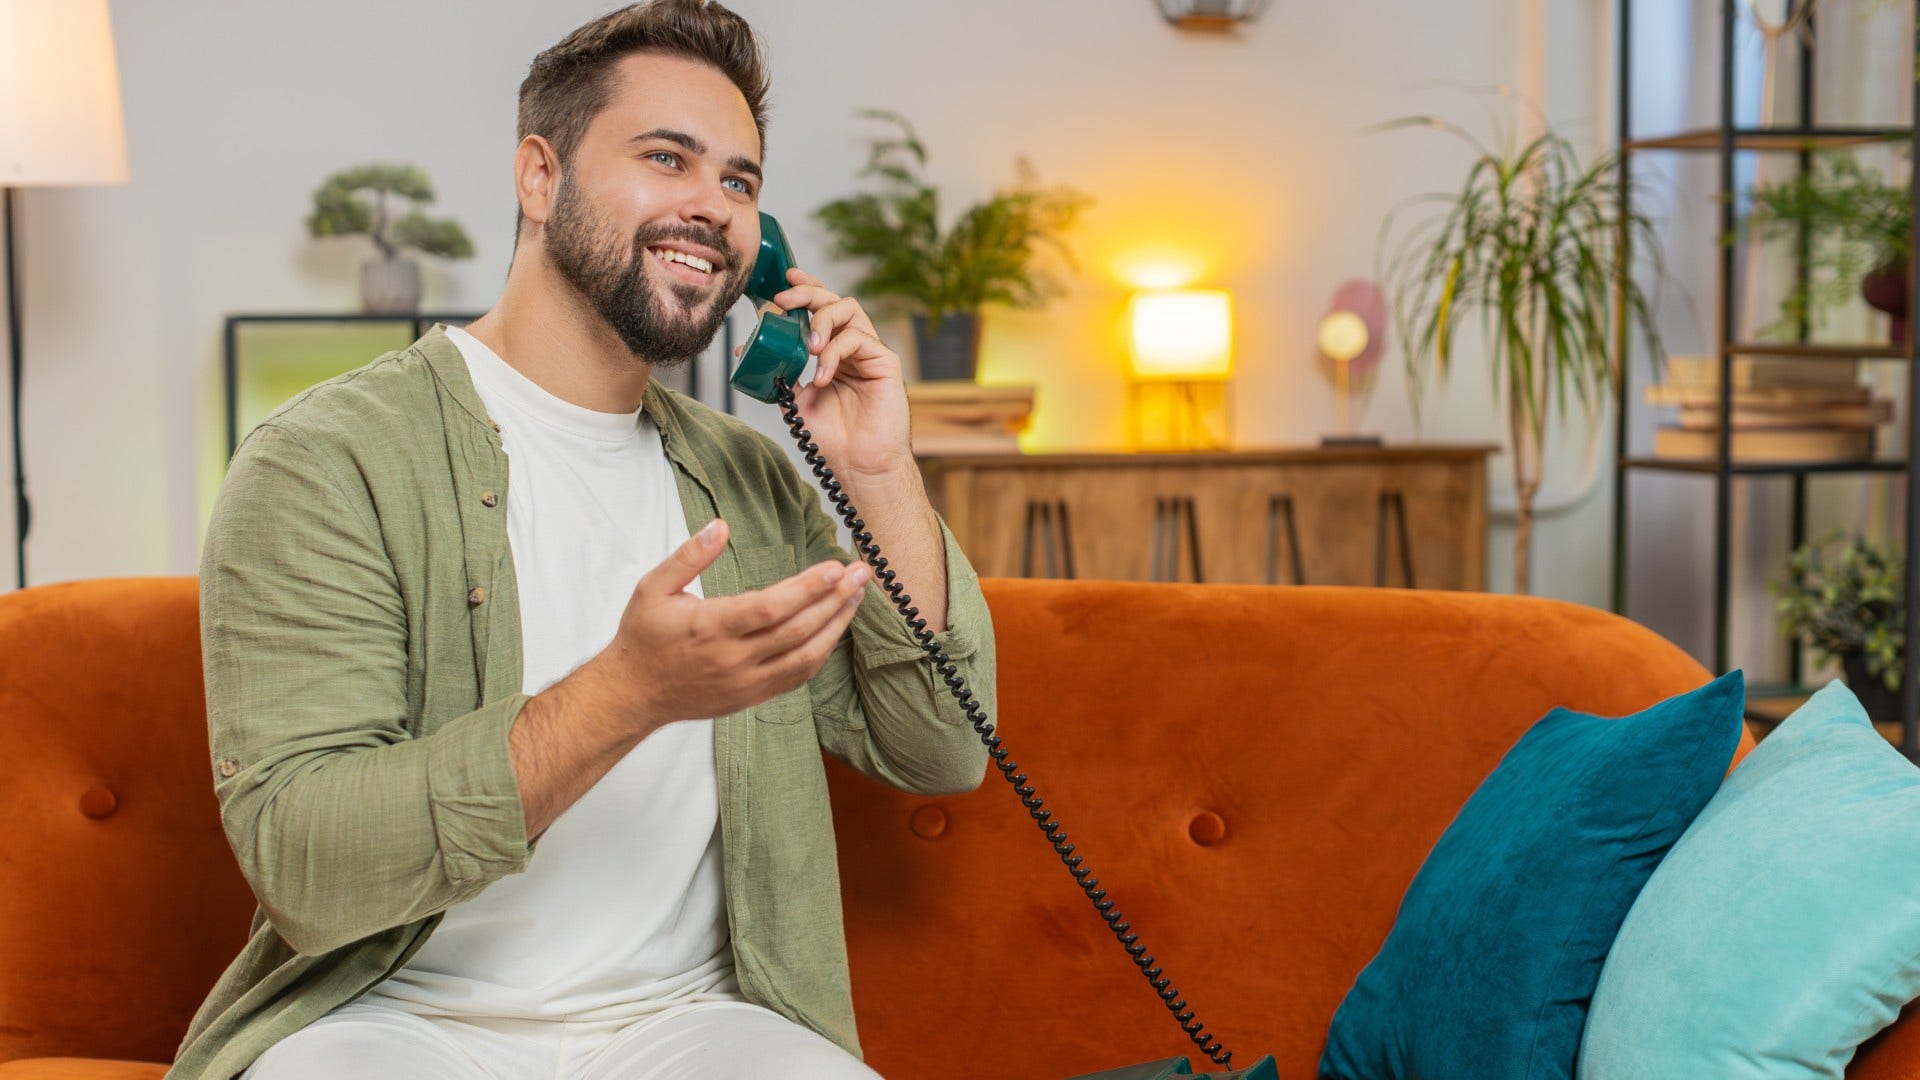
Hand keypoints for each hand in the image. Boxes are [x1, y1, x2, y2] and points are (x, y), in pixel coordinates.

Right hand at [595, 518, 869, 726]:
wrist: (632, 694)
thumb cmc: (644, 637)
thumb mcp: (653, 587)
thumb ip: (688, 556)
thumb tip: (719, 526)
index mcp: (709, 628)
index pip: (768, 609)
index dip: (805, 589)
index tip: (834, 567)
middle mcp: (732, 659)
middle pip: (796, 630)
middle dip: (834, 600)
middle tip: (861, 575)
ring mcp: (746, 682)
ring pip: (805, 657)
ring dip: (836, 626)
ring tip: (857, 597)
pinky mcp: (752, 696)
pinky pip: (797, 676)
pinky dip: (822, 652)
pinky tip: (835, 628)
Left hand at [763, 268, 913, 483]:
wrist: (859, 465)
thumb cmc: (834, 438)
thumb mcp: (796, 400)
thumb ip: (781, 372)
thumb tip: (746, 349)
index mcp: (832, 352)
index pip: (821, 310)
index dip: (805, 289)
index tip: (782, 282)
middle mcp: (852, 348)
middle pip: (835, 301)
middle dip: (808, 294)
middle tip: (784, 300)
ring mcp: (870, 353)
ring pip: (849, 311)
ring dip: (821, 320)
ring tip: (806, 346)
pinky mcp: (885, 363)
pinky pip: (858, 338)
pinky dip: (834, 352)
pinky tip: (822, 375)